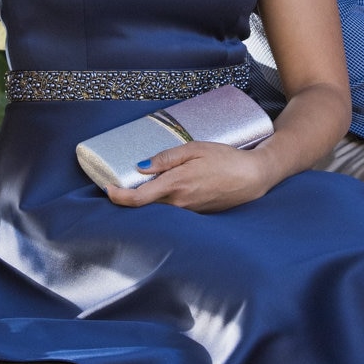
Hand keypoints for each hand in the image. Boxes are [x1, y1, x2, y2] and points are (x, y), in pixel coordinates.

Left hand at [104, 141, 273, 212]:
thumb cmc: (226, 159)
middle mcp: (179, 203)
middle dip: (132, 196)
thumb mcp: (195, 149)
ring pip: (159, 208)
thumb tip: (140, 167)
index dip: (118, 197)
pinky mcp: (197, 215)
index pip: (138, 199)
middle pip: (145, 205)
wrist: (253, 177)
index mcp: (176, 185)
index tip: (109, 189)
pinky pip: (174, 210)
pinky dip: (166, 201)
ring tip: (151, 182)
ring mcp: (188, 212)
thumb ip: (166, 158)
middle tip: (126, 181)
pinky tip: (172, 189)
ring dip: (150, 198)